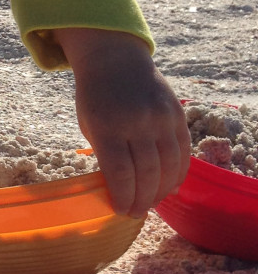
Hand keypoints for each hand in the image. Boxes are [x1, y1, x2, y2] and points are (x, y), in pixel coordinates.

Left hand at [52, 27, 189, 216]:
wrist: (115, 60)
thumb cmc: (95, 98)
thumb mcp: (89, 125)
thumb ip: (105, 155)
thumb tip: (121, 190)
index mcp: (108, 126)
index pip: (120, 172)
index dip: (123, 197)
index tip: (120, 211)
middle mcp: (138, 122)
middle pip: (147, 173)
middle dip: (142, 199)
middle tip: (136, 212)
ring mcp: (161, 118)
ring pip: (170, 166)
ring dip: (162, 191)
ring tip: (152, 203)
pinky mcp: (178, 116)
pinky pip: (183, 152)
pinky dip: (178, 174)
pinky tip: (170, 187)